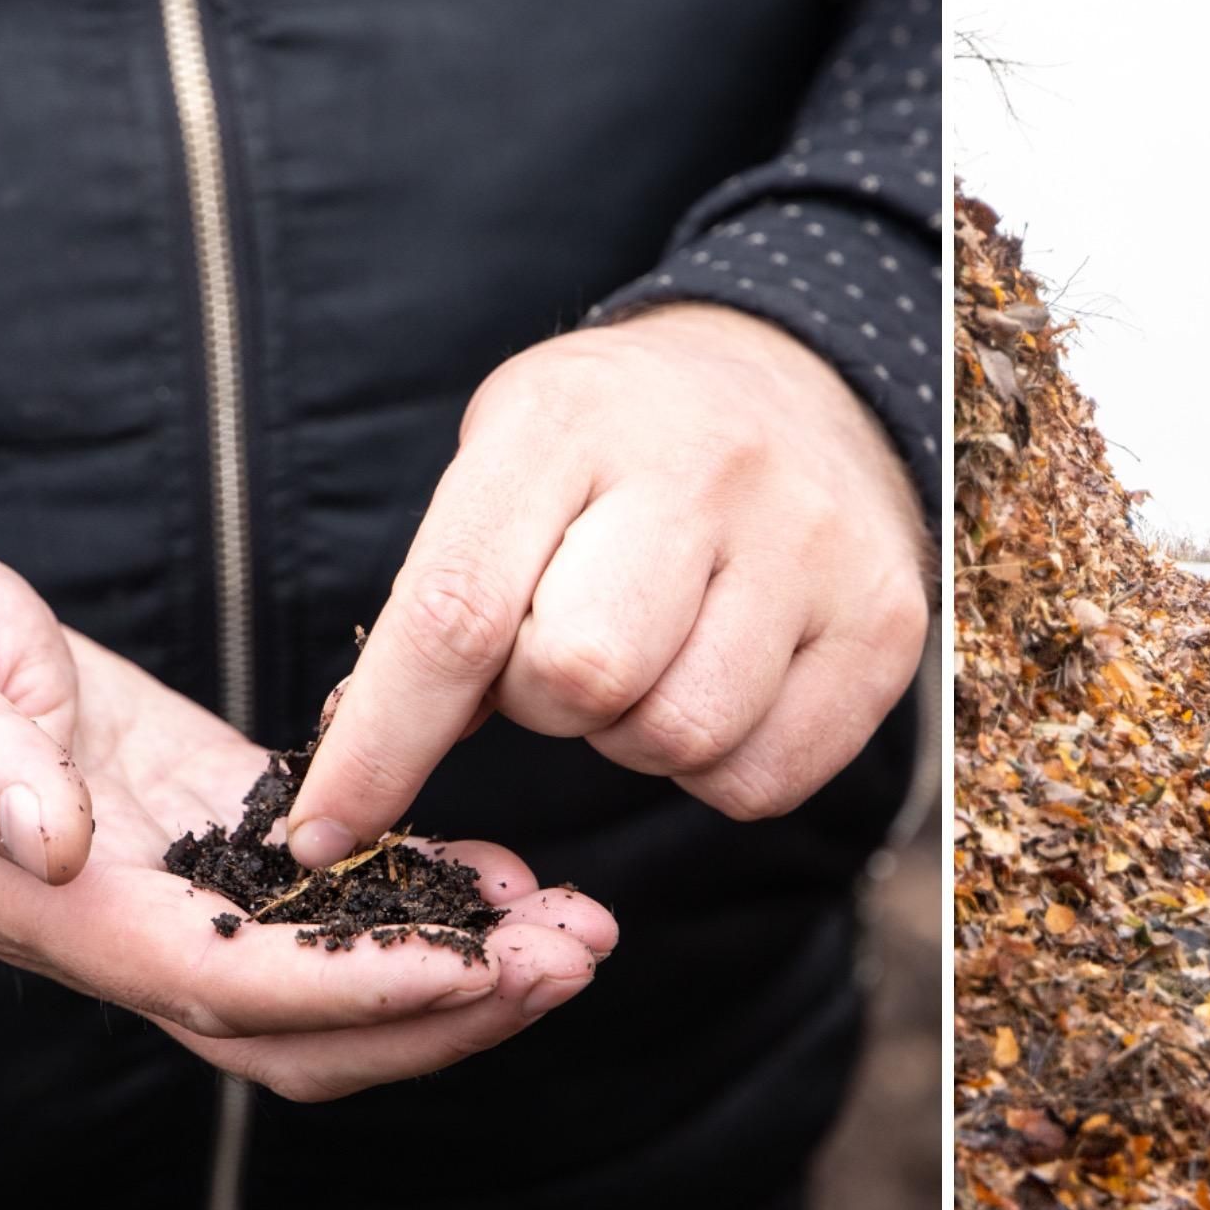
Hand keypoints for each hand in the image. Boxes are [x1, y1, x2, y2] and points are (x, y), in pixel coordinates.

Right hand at [0, 528, 616, 1100]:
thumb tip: (58, 840)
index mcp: (56, 909)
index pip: (226, 983)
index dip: (357, 990)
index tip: (477, 967)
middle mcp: (134, 925)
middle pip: (306, 1027)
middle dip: (448, 1008)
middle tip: (575, 957)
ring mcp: (184, 888)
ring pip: (337, 982)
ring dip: (462, 968)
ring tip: (576, 929)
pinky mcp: (218, 829)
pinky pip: (337, 899)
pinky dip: (426, 897)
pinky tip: (505, 876)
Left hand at [287, 303, 930, 864]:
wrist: (801, 379)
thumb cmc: (618, 443)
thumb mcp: (509, 466)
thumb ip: (445, 599)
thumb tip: (364, 774)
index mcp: (569, 422)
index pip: (456, 610)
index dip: (381, 743)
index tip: (323, 831)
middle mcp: (705, 470)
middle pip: (578, 680)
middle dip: (546, 703)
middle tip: (567, 652)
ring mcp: (812, 544)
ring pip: (679, 739)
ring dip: (636, 735)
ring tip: (653, 658)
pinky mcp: (885, 622)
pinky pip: (766, 778)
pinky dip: (718, 768)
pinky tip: (720, 685)